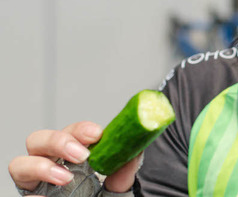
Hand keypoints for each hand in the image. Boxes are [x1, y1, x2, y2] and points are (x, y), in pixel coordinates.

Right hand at [8, 121, 139, 193]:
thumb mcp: (116, 187)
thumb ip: (123, 172)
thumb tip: (135, 152)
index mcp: (72, 153)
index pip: (71, 132)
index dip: (80, 129)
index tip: (97, 134)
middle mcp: (50, 163)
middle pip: (38, 139)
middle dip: (58, 141)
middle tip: (81, 155)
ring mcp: (36, 183)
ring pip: (20, 164)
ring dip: (41, 167)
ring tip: (64, 178)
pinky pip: (24, 196)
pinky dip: (34, 196)